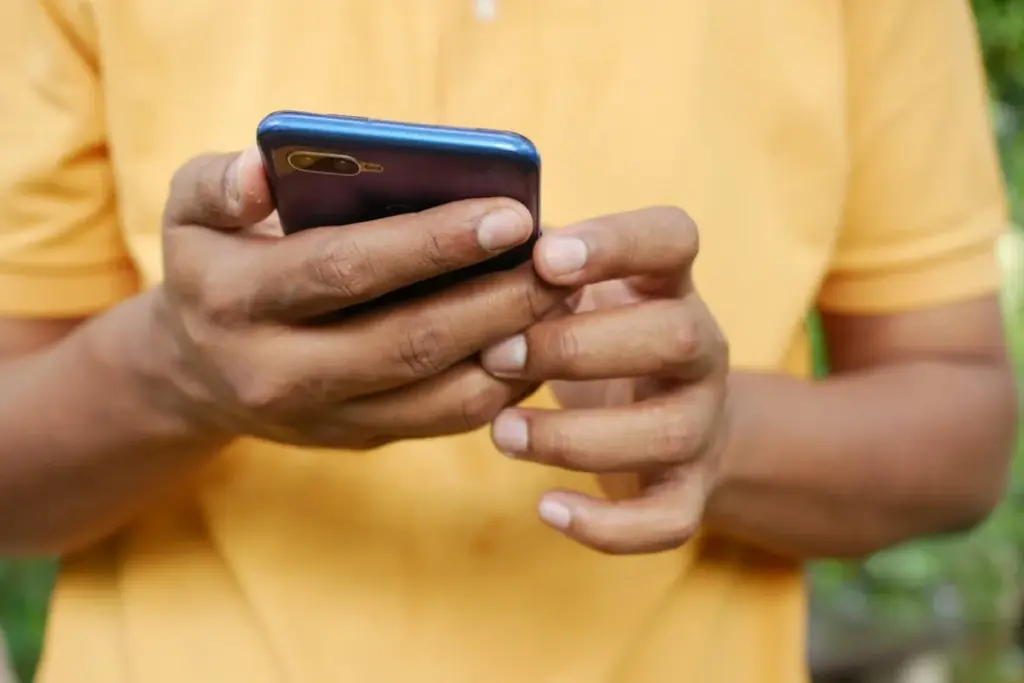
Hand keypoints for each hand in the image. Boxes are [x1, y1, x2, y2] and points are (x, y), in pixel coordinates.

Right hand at [149, 147, 566, 448]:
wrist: (196, 372)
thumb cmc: (214, 267)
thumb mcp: (188, 212)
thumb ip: (218, 183)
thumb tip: (263, 171)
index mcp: (236, 301)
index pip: (347, 269)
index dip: (433, 243)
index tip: (512, 213)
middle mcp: (277, 372)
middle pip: (408, 341)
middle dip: (496, 300)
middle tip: (562, 261)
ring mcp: (323, 417)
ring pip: (438, 396)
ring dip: (514, 349)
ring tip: (565, 297)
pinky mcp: (359, 437)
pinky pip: (445, 420)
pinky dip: (503, 384)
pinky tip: (539, 337)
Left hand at [480, 207, 729, 553]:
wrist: (666, 416)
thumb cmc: (597, 337)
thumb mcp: (578, 292)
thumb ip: (534, 265)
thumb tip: (453, 244)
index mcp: (668, 284)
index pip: (673, 239)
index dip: (617, 243)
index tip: (545, 258)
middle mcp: (701, 348)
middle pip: (674, 337)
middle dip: (576, 346)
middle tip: (497, 354)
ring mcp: (703, 423)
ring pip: (668, 432)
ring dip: (574, 436)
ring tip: (501, 433)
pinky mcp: (690, 491)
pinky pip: (668, 520)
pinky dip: (606, 525)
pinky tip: (546, 507)